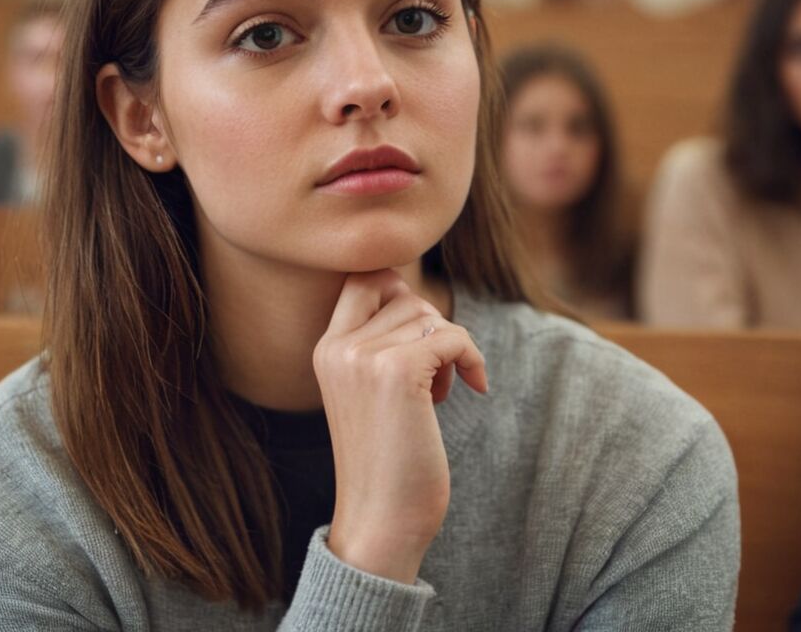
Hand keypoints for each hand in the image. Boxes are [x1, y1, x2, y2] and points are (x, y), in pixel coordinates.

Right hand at [314, 269, 487, 583]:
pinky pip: (452, 336)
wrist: (381, 522)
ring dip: (449, 349)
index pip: (361, 278)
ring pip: (430, 316)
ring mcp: (362, 357)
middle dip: (430, 324)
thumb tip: (419, 302)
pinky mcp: (396, 371)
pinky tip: (474, 388)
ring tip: (437, 393)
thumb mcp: (367, 393)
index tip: (423, 332)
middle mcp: (337, 347)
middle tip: (434, 370)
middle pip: (402, 294)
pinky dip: (472, 358)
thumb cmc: (386, 463)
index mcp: (325, 350)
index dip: (400, 291)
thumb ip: (379, 346)